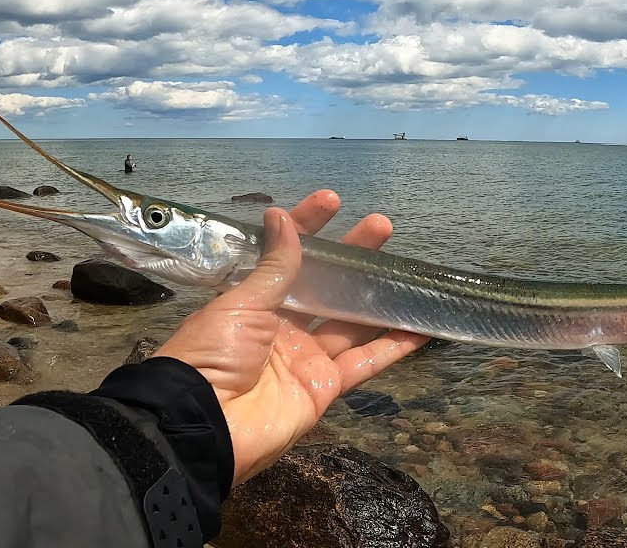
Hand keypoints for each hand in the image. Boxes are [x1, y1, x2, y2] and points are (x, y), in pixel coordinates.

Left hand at [156, 190, 430, 483]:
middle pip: (326, 285)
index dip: (308, 228)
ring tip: (408, 269)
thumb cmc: (212, 355)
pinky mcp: (325, 387)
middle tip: (382, 227)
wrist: (204, 425)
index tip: (332, 201)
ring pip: (350, 321)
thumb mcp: (241, 304)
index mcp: (254, 303)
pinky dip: (394, 347)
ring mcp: (306, 357)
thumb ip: (275, 266)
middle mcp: (282, 327)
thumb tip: (282, 216)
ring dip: (378, 296)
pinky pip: (365, 363)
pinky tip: (422, 327)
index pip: (286, 257)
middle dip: (353, 256)